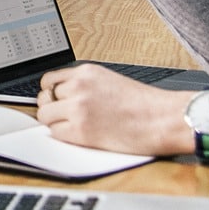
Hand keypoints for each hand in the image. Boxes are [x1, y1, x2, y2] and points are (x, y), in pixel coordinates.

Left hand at [36, 64, 194, 155]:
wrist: (164, 119)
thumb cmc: (147, 105)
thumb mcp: (111, 81)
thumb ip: (87, 85)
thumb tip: (68, 96)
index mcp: (87, 72)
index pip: (50, 80)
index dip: (52, 93)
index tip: (56, 101)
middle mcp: (79, 87)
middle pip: (44, 98)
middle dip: (52, 108)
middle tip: (64, 117)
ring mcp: (78, 108)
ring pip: (45, 116)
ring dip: (56, 123)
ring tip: (73, 127)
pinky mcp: (81, 131)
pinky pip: (56, 133)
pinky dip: (64, 136)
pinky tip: (79, 136)